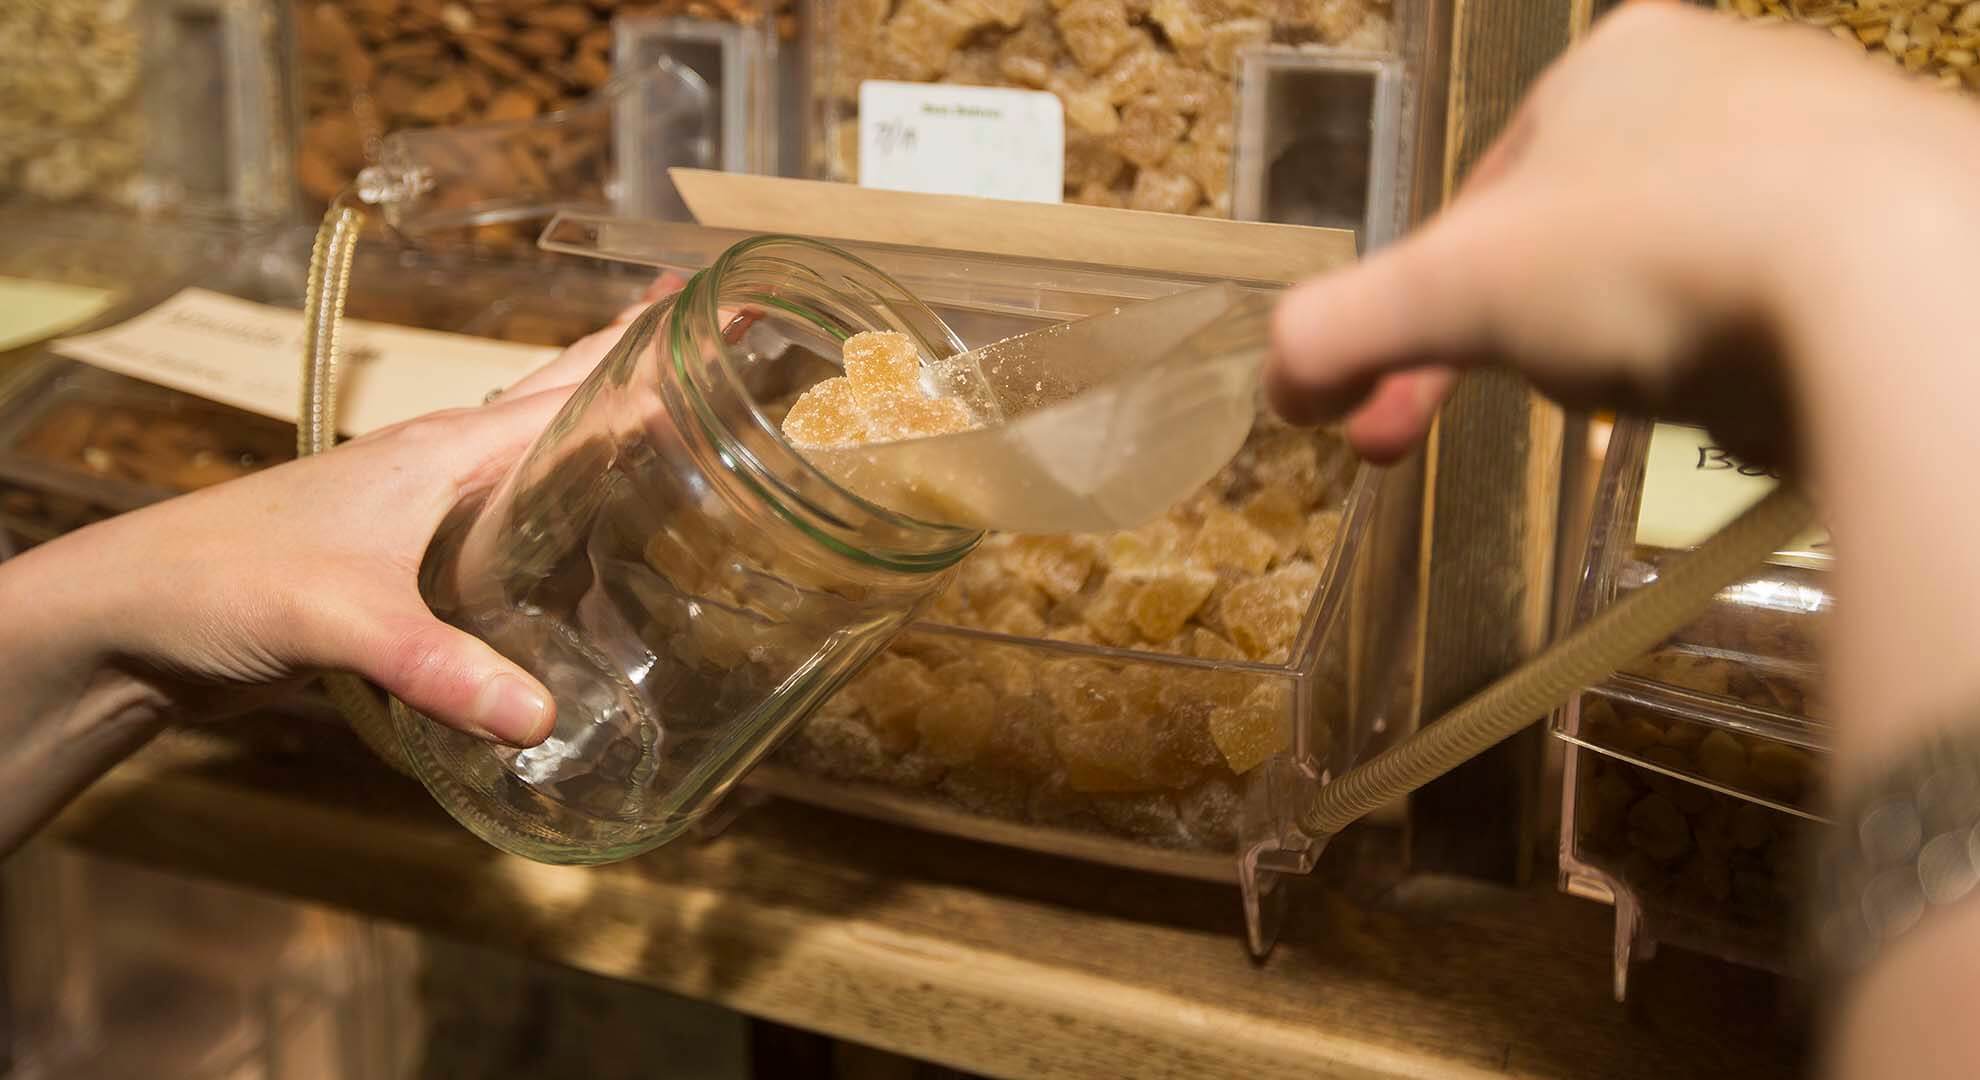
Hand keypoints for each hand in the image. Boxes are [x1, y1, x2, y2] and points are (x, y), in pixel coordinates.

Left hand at [0, 274, 682, 747]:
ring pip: (537, 457)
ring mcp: (423, 512)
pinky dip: (561, 509)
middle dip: (645, 367)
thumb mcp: (341, 619)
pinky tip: (581, 544)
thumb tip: (540, 719)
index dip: (650, 346)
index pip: (570, 386)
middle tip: (725, 337)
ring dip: (603, 432)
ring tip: (675, 425)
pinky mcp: (408, 563)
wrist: (133, 615)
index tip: (726, 305)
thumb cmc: (224, 580)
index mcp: (443, 453)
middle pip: (563, 402)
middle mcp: (442, 468)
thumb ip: (439, 668)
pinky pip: (511, 521)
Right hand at [1267, 2, 1979, 471]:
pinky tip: (1758, 405)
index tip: (1382, 431)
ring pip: (1686, 278)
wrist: (1903, 287)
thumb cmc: (1655, 254)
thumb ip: (1341, 329)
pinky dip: (1755, 366)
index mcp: (1612, 63)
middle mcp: (1730, 76)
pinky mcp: (1915, 219)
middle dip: (1534, 349)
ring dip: (1646, 360)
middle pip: (1581, 246)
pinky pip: (1792, 309)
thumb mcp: (1453, 294)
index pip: (1479, 209)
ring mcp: (1836, 141)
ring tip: (1662, 411)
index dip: (1415, 331)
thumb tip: (1280, 383)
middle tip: (1514, 430)